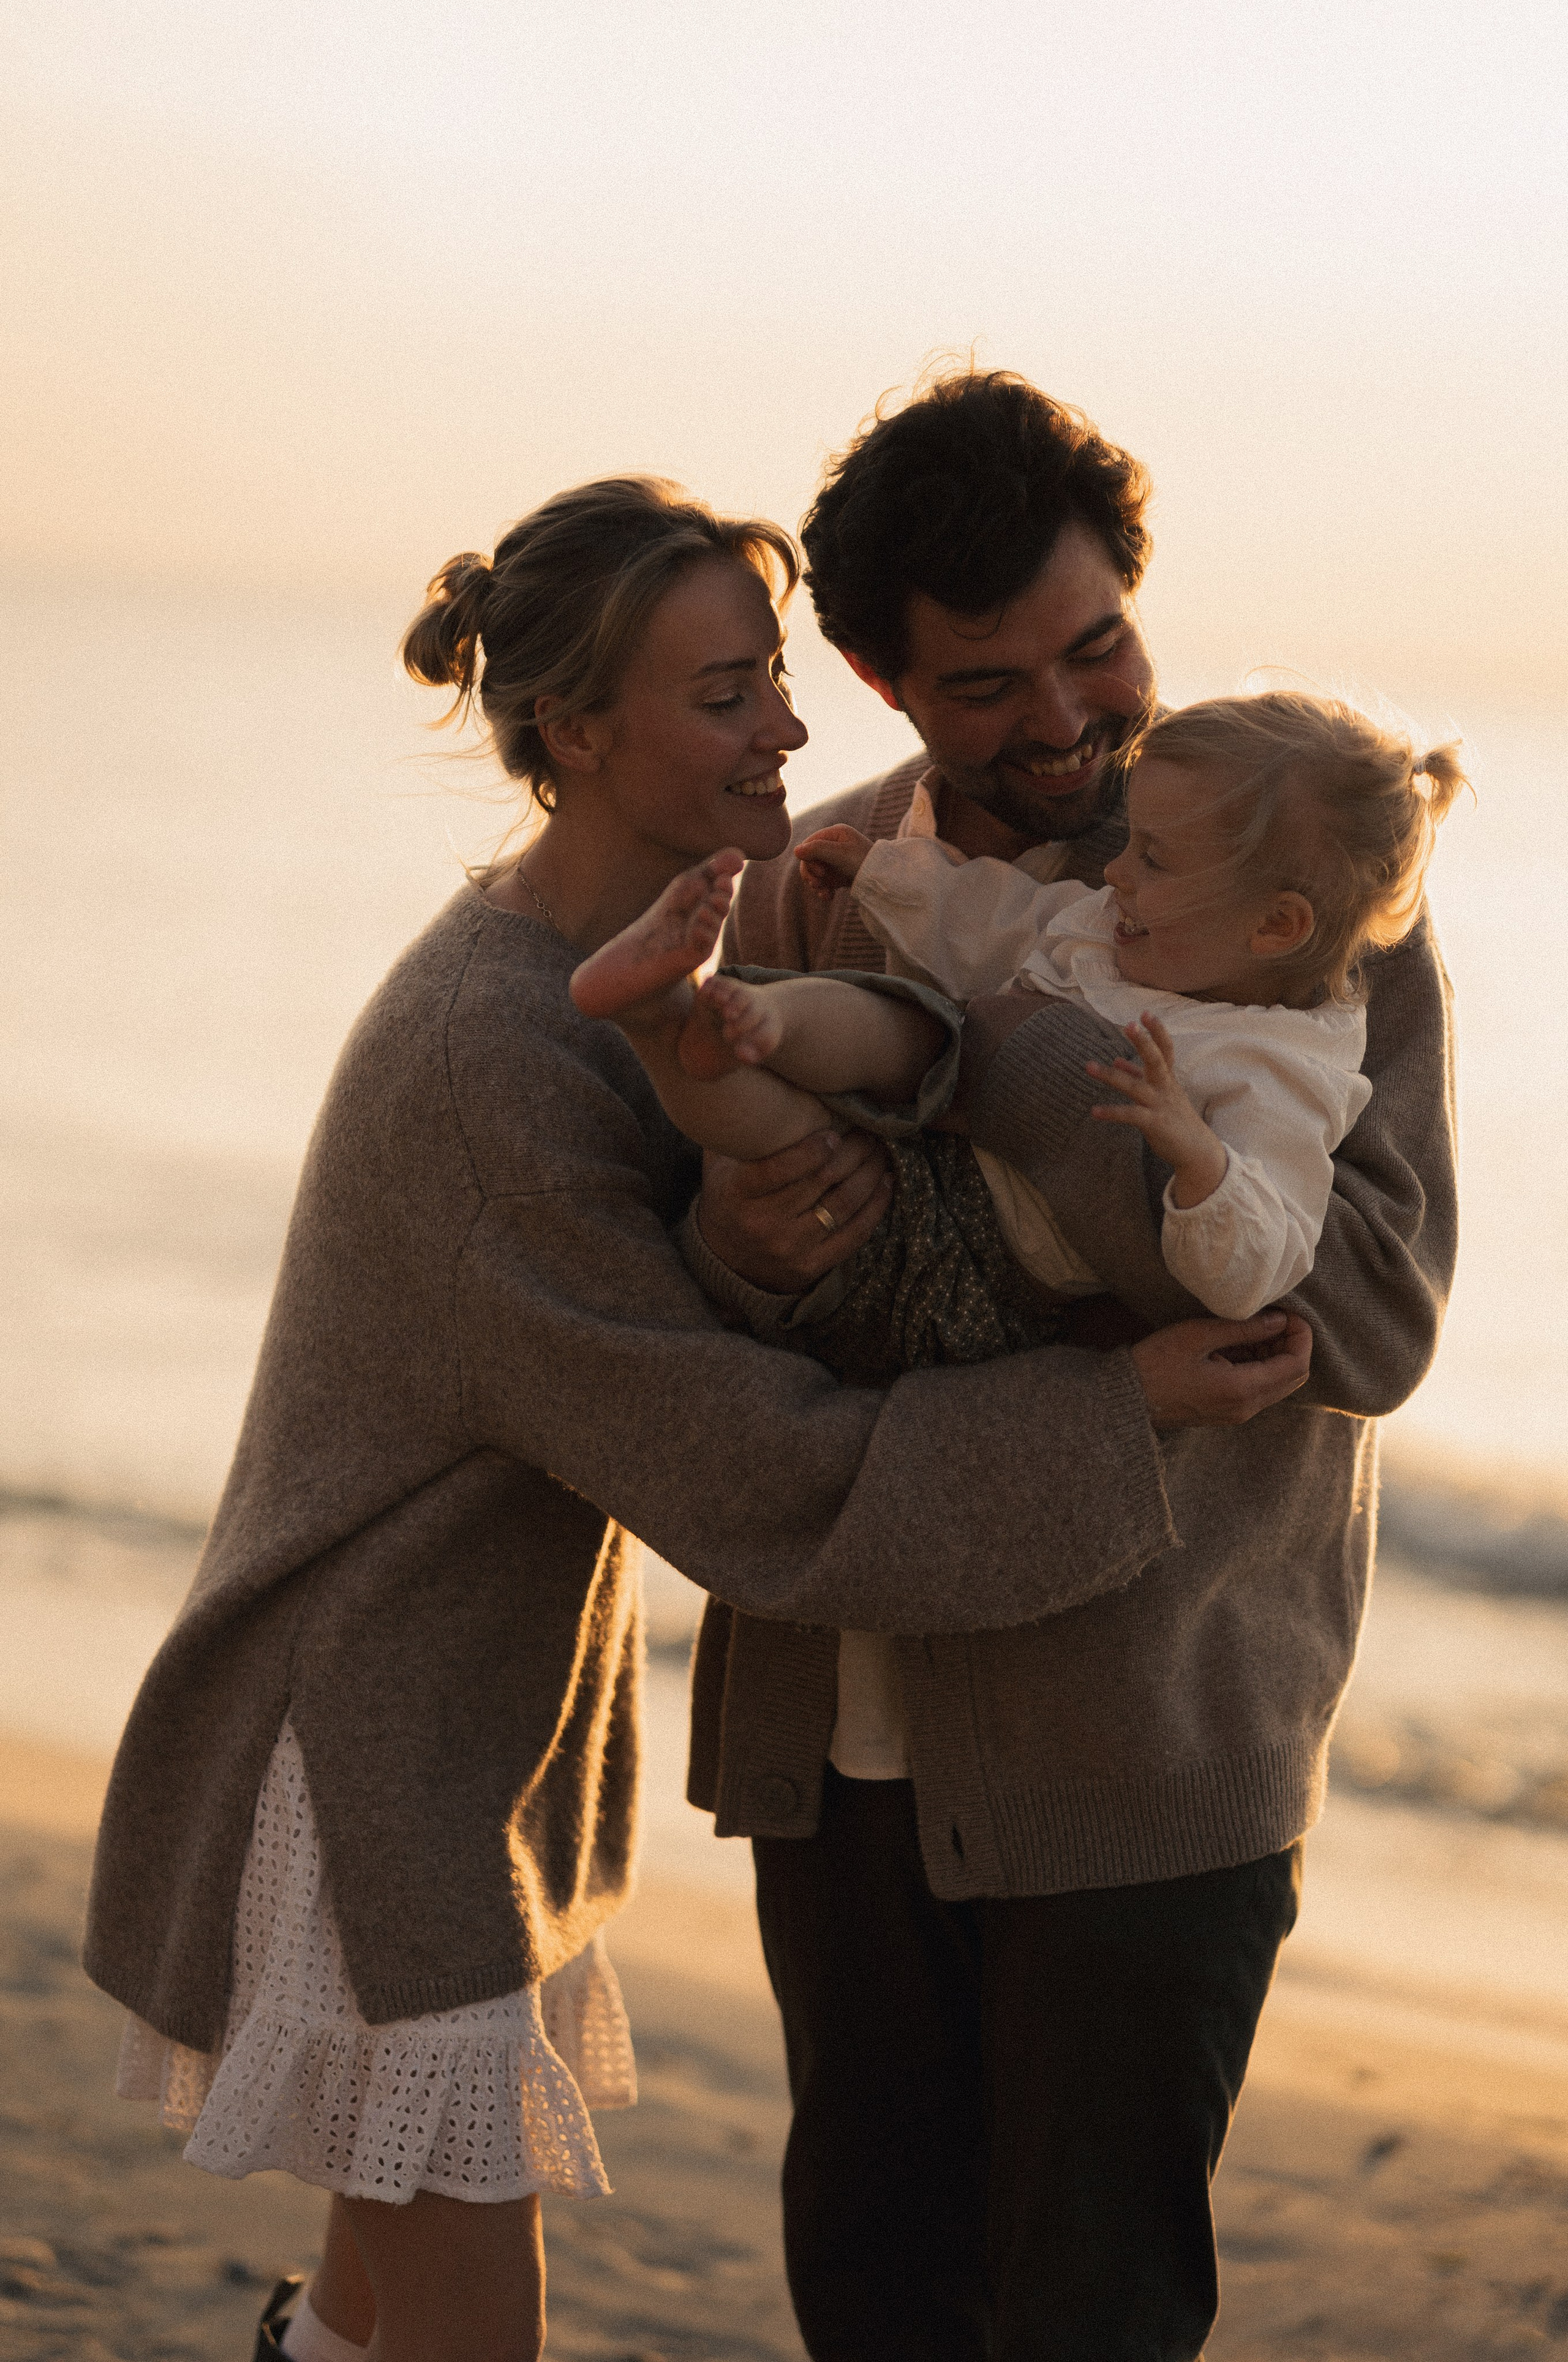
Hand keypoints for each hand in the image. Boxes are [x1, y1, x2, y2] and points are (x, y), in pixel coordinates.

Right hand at [697, 1129, 892, 1291]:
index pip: (777, 1169)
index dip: (812, 1149)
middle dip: (853, 1151)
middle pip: (820, 1181)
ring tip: (881, 1151)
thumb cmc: (732, 1196)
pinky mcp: (811, 1267)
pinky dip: (875, 1206)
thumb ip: (738, 1131)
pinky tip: (885, 1182)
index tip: (834, 1132)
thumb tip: (758, 1080)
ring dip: (870, 1173)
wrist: (727, 1259)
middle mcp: (762, 1224)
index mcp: (737, 1194)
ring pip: (842, 1205)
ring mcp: (788, 1248)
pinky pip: (854, 1235)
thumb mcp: (720, 1165)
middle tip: (869, 1132)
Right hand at [796, 824, 874, 903]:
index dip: (808, 859)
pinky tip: (828, 897)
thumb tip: (796, 850)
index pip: (810, 844)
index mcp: (836, 833)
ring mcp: (836, 860)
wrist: (884, 880)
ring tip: (825, 894)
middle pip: (810, 859)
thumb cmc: (864, 862)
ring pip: (815, 872)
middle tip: (818, 885)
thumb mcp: (840, 854)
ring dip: (817, 884)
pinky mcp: (839, 873)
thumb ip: (817, 849)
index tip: (820, 872)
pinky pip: (824, 880)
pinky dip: (824, 889)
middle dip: (811, 874)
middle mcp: (835, 844)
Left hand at [1086, 1015, 1227, 1206]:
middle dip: (1143, 1042)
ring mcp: (1160, 1105)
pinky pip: (1130, 1115)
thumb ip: (1139, 1076)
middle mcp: (1166, 1088)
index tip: (1145, 1013)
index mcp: (1168, 1079)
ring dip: (1110, 1075)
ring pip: (1134, 1086)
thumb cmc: (1176, 1120)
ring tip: (1087, 1066)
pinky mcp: (1154, 1123)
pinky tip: (1094, 1111)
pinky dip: (1111, 1112)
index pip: (1166, 1049)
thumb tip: (1118, 1060)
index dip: (1157, 1031)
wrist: (1197, 1152)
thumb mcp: (1161, 1094)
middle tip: (1129, 1024)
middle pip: (1156, 1059)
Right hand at [1129, 1310, 1311, 1429]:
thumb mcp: (1198, 1335)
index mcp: (1242, 1390)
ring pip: (1278, 1383)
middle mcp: (1246, 1407)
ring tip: (1252, 1326)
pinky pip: (1258, 1388)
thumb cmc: (1156, 1363)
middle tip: (1274, 1317)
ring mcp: (1237, 1412)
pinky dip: (1259, 1364)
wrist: (1127, 1398)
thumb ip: (1243, 1328)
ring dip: (1275, 1353)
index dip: (1301, 1335)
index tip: (1287, 1312)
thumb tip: (1278, 1320)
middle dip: (1292, 1344)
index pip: (1296, 1365)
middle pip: (1293, 1377)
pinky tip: (1238, 1344)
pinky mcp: (1227, 1411)